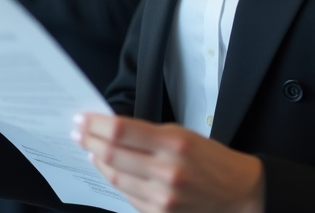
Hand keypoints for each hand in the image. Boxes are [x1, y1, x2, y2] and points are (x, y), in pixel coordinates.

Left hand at [74, 114, 263, 212]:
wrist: (237, 192)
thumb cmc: (210, 159)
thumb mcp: (183, 134)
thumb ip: (147, 133)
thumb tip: (111, 128)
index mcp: (174, 144)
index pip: (121, 131)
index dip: (96, 123)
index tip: (82, 117)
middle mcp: (167, 171)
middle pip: (112, 154)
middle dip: (89, 140)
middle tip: (77, 131)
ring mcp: (162, 197)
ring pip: (115, 176)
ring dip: (97, 160)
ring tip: (88, 147)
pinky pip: (127, 195)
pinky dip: (113, 180)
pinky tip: (107, 168)